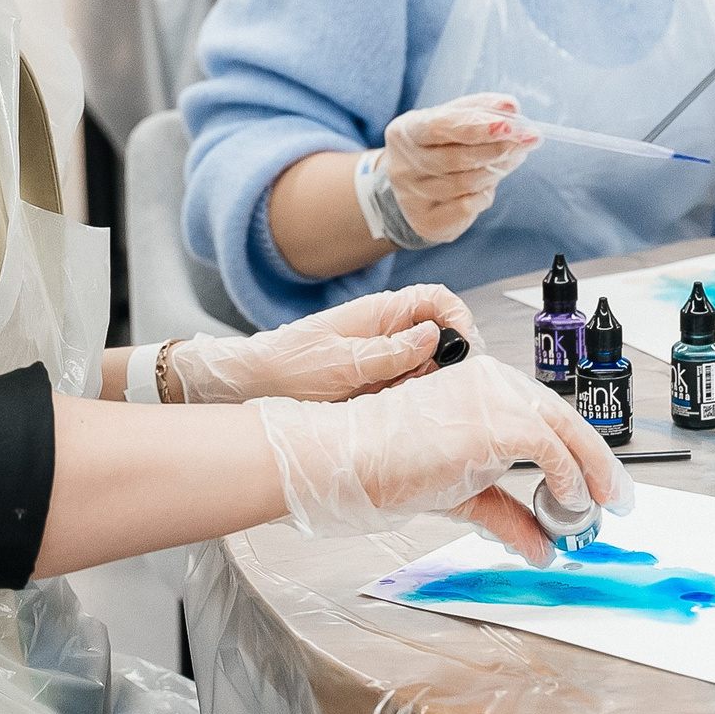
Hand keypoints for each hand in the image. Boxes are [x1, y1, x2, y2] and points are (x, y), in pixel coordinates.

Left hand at [169, 284, 479, 403]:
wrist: (251, 388)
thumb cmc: (289, 366)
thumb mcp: (341, 362)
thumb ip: (390, 352)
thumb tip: (435, 335)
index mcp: (380, 313)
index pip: (436, 299)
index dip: (457, 316)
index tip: (463, 345)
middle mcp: (387, 333)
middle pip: (439, 338)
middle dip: (444, 362)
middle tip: (430, 385)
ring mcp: (384, 360)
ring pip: (427, 369)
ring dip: (425, 386)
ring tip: (402, 402)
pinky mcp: (377, 385)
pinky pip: (408, 391)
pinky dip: (408, 403)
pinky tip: (392, 414)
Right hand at [256, 357, 632, 564]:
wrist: (352, 457)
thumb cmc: (390, 463)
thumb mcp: (463, 493)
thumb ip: (505, 513)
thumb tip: (541, 547)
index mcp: (484, 386)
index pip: (546, 414)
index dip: (578, 451)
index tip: (597, 485)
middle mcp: (495, 382)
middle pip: (566, 417)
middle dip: (598, 462)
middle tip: (617, 499)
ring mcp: (498, 397)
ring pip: (566, 428)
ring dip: (591, 472)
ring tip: (599, 508)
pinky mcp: (499, 422)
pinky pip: (551, 449)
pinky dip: (567, 479)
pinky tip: (568, 501)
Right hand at [367, 92, 537, 245]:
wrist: (411, 190)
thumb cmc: (438, 147)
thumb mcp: (451, 120)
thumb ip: (479, 109)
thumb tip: (510, 106)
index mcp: (405, 132)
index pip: (439, 126)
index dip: (476, 126)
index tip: (509, 124)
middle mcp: (402, 165)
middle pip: (455, 158)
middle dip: (496, 148)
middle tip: (526, 140)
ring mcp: (411, 196)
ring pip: (464, 184)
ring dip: (497, 170)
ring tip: (514, 157)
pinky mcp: (426, 222)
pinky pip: (465, 208)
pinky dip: (484, 195)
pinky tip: (488, 185)